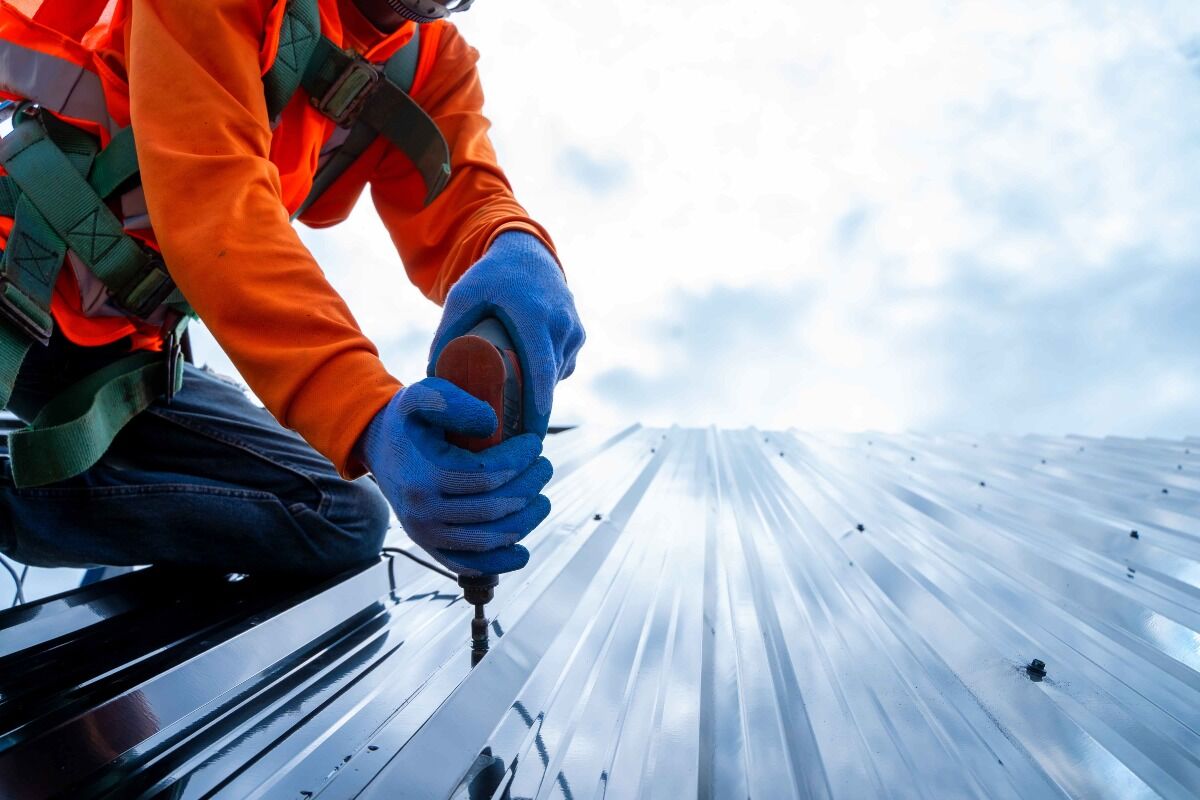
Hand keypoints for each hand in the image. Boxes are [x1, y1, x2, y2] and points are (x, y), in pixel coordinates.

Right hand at [359, 378, 552, 574]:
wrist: (381, 447)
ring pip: (487, 539)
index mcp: (423, 474)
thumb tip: (491, 424)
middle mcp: (422, 511)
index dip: (519, 461)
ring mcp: (425, 534)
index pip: (486, 475)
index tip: (535, 444)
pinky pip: (467, 565)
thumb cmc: (410, 420)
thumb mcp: (422, 395)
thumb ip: (453, 401)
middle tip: (544, 467)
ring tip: (542, 498)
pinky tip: (522, 552)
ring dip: (525, 520)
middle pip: (492, 508)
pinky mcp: (430, 547)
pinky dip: (499, 564)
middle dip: (529, 487)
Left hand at [428, 231, 585, 437]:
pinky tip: (529, 390)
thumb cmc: (490, 277)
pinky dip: (547, 379)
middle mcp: (561, 325)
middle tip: (510, 439)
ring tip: (514, 415)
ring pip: (556, 376)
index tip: (528, 438)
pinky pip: (563, 366)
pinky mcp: (578, 334)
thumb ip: (445, 334)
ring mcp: (574, 330)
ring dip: (539, 395)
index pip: (540, 374)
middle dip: (534, 413)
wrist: (526, 253)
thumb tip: (431, 379)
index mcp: (534, 317)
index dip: (537, 411)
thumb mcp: (461, 298)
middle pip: (548, 383)